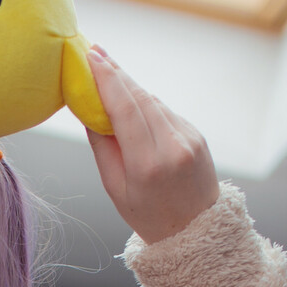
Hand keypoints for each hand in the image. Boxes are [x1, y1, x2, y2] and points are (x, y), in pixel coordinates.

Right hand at [85, 48, 218, 243]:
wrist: (196, 234)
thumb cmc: (148, 216)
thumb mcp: (115, 189)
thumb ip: (103, 147)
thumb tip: (90, 109)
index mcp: (148, 165)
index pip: (126, 110)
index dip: (107, 80)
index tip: (91, 58)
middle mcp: (173, 147)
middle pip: (141, 98)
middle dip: (117, 74)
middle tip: (94, 53)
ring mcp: (189, 139)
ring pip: (154, 102)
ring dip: (130, 87)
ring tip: (107, 72)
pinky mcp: (197, 135)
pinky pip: (165, 113)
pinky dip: (146, 104)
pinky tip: (131, 102)